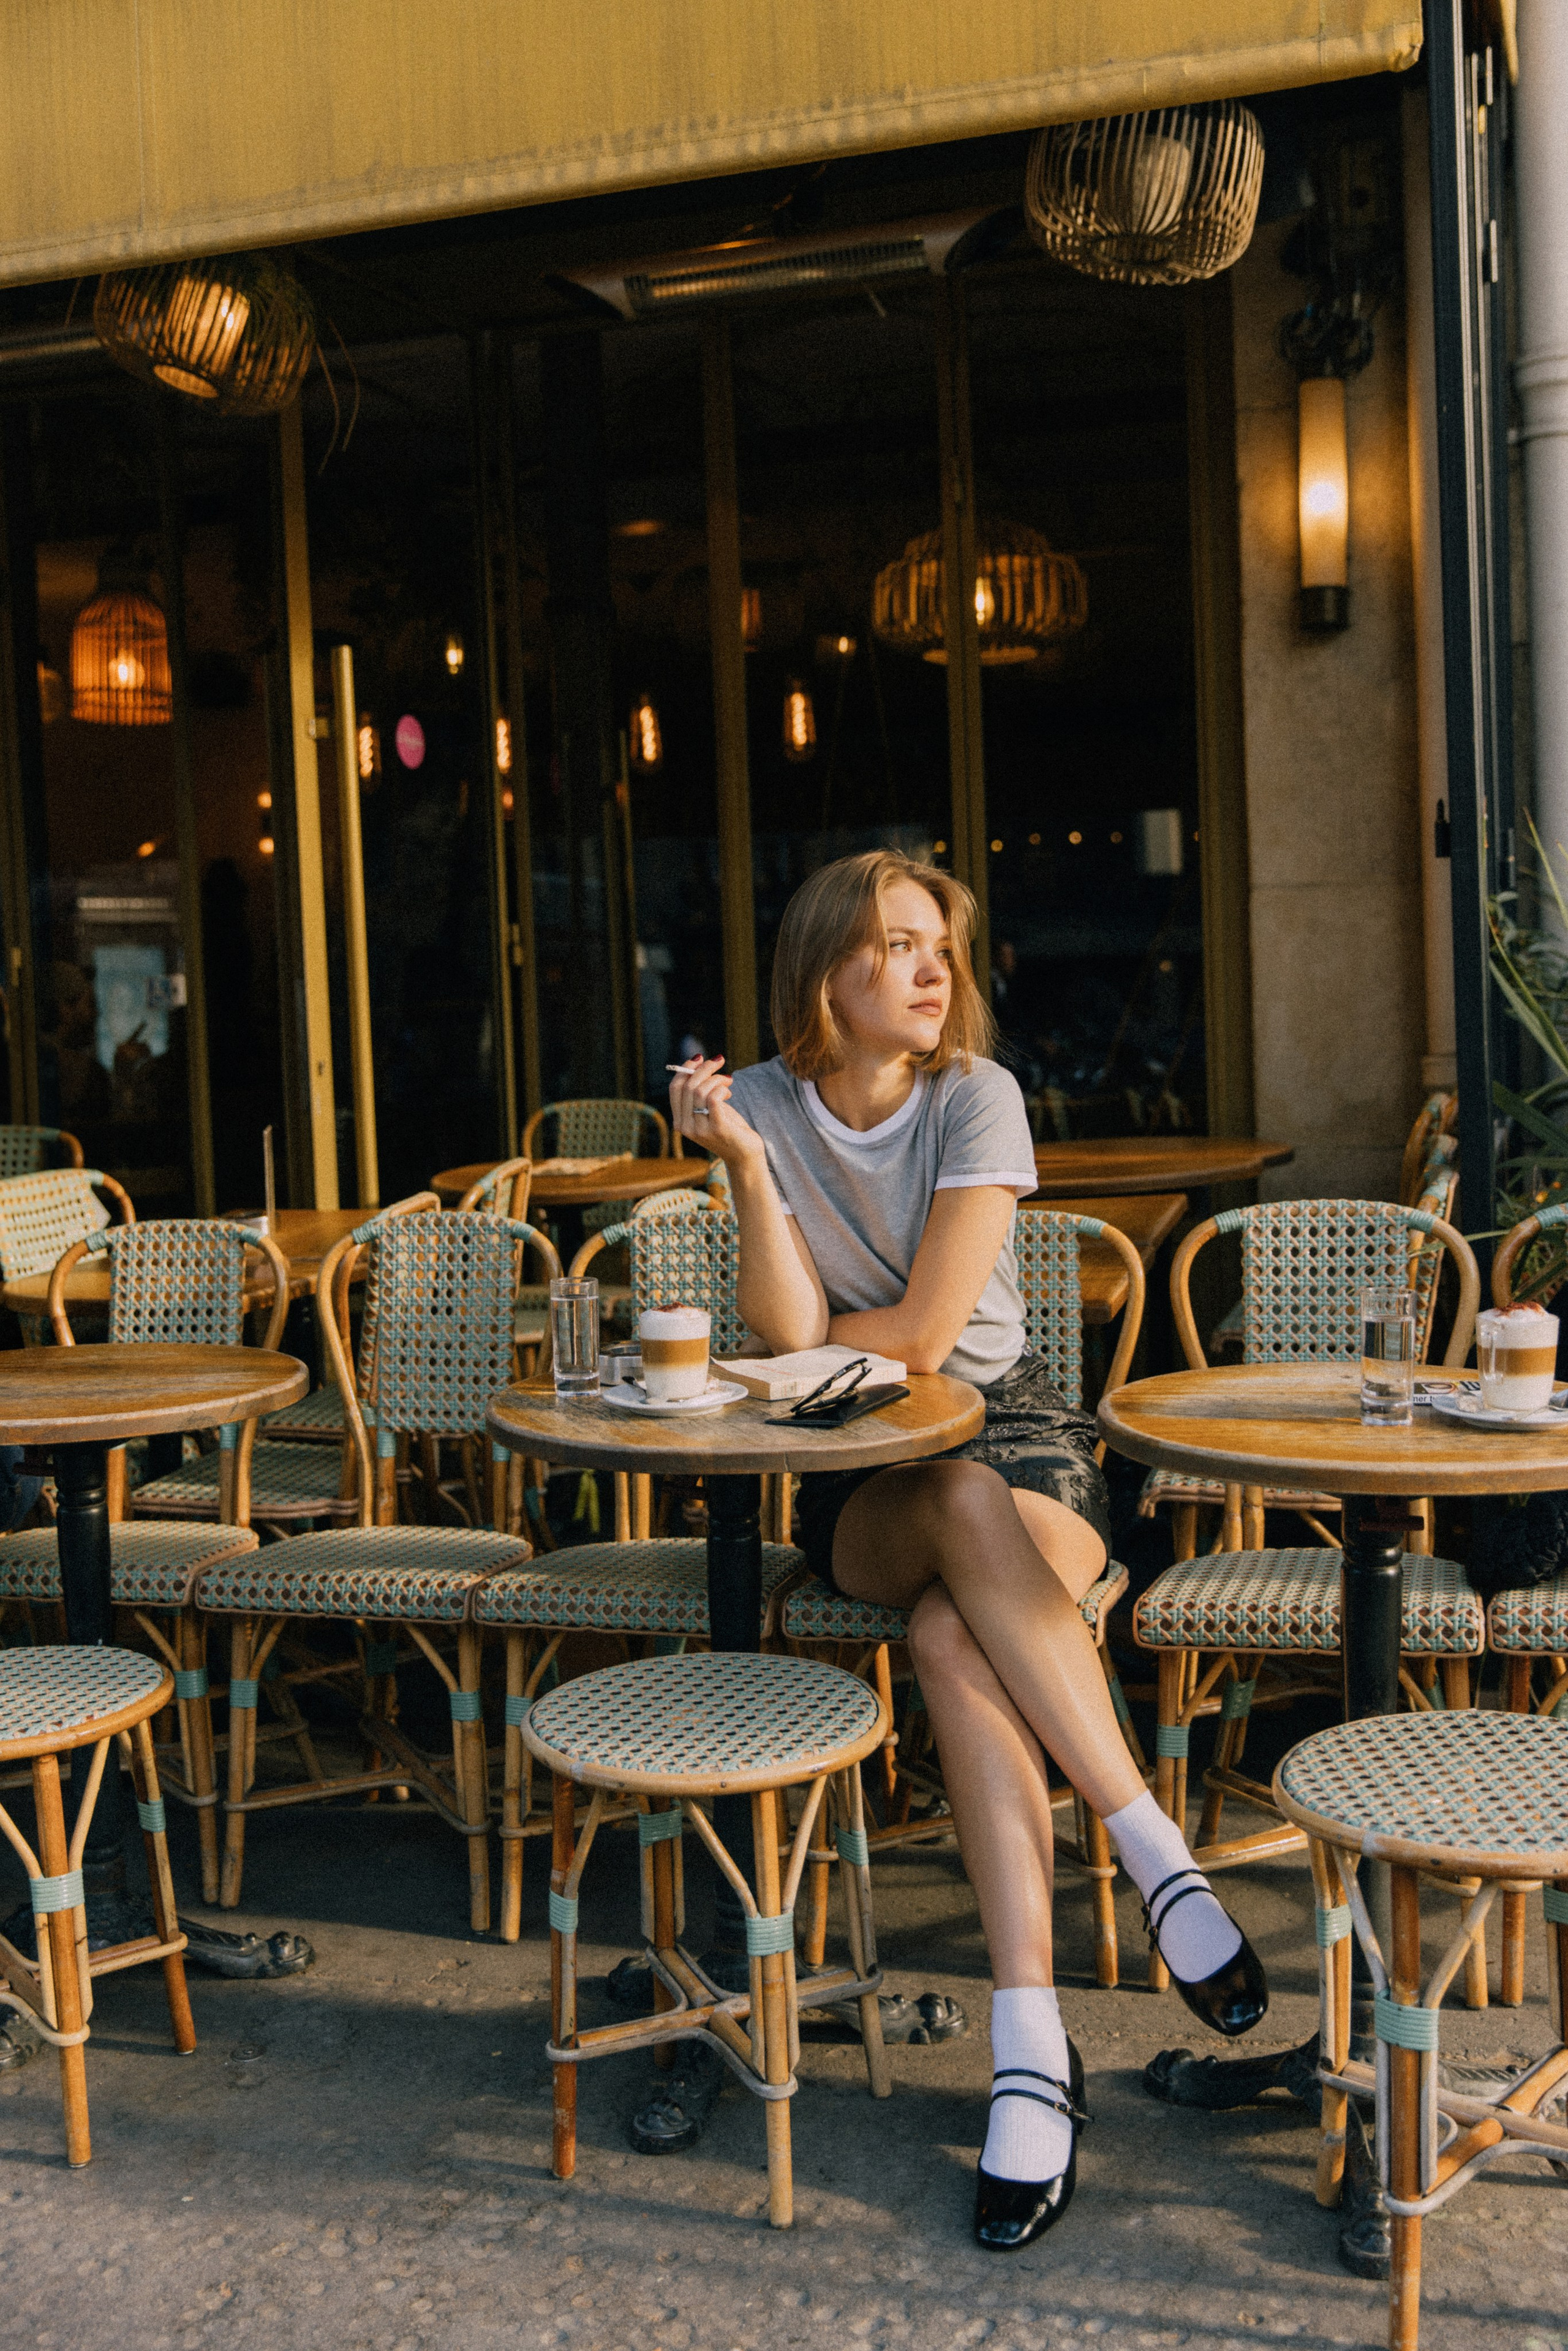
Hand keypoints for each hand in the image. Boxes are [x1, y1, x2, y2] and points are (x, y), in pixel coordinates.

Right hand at [669, 1055, 764, 1169]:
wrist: (744, 1155)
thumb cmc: (728, 1127)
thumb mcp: (709, 1109)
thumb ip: (700, 1093)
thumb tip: (698, 1063)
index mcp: (680, 1121)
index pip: (675, 1088)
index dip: (685, 1069)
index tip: (699, 1058)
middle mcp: (686, 1126)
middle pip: (688, 1086)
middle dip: (704, 1068)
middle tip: (720, 1061)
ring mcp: (700, 1129)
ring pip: (700, 1091)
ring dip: (716, 1078)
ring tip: (728, 1081)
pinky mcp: (717, 1128)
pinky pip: (713, 1098)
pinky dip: (721, 1088)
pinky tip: (729, 1091)